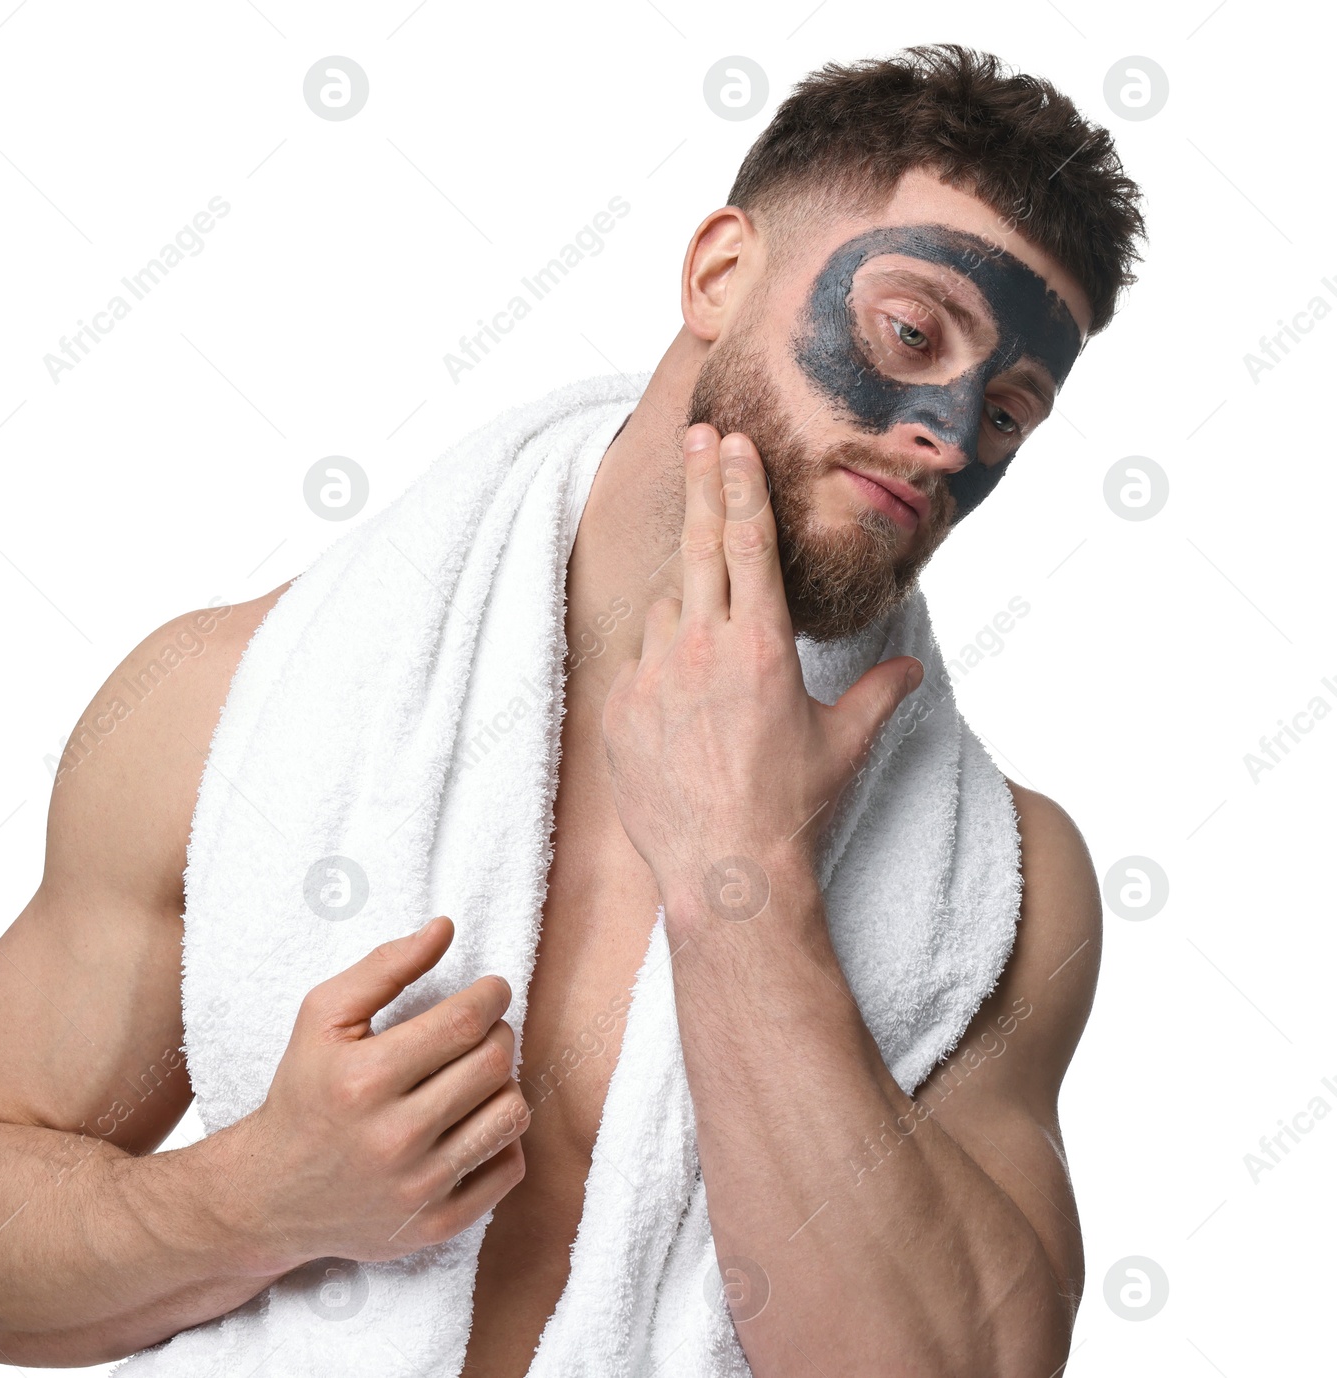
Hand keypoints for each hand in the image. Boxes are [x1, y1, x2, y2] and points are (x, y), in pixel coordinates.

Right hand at [213, 916, 528, 1271]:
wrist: (272, 1194)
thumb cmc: (303, 1091)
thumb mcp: (322, 1017)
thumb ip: (385, 965)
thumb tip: (445, 928)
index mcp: (365, 1079)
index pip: (464, 1023)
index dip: (491, 996)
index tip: (493, 990)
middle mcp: (394, 1138)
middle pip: (492, 1065)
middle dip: (498, 1034)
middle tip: (482, 1029)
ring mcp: (418, 1188)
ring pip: (510, 1115)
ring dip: (503, 1085)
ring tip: (477, 1076)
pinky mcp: (436, 1225)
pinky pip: (508, 1170)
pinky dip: (502, 1139)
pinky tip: (473, 1123)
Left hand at [599, 423, 922, 908]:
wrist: (723, 869)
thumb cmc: (789, 807)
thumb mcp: (843, 745)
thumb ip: (876, 695)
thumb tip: (909, 670)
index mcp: (761, 645)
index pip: (749, 544)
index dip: (741, 486)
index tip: (732, 442)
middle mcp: (701, 647)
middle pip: (698, 545)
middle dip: (701, 484)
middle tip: (696, 436)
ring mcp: (651, 676)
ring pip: (662, 608)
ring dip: (682, 604)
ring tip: (705, 643)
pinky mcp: (618, 708)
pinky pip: (635, 662)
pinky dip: (655, 662)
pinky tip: (675, 695)